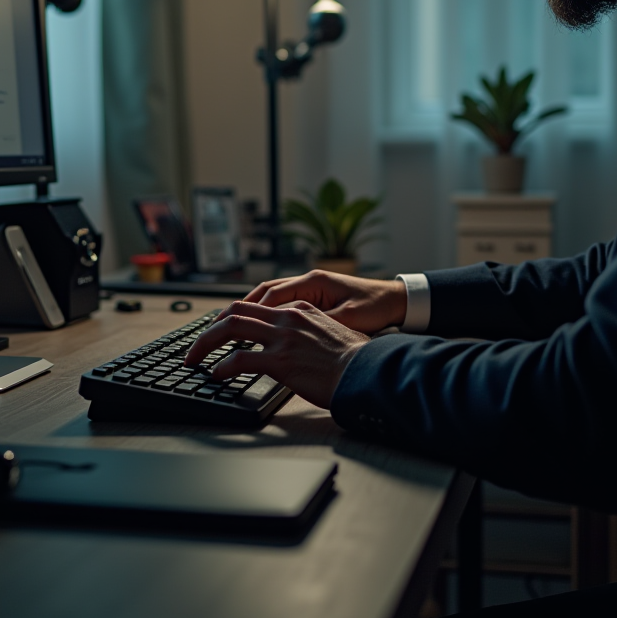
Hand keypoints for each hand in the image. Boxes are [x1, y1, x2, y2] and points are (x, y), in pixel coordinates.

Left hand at [183, 301, 369, 408]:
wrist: (368, 371)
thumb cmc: (356, 360)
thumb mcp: (334, 334)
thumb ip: (311, 333)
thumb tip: (302, 346)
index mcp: (300, 310)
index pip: (256, 306)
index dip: (232, 317)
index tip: (219, 330)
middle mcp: (288, 318)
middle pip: (235, 311)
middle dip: (209, 328)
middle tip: (196, 346)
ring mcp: (282, 338)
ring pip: (230, 328)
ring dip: (205, 343)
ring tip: (194, 359)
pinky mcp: (280, 361)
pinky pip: (240, 359)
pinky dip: (222, 366)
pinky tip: (216, 374)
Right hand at [241, 270, 407, 335]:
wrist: (397, 300)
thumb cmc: (376, 308)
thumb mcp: (349, 319)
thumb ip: (320, 324)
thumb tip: (292, 336)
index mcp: (314, 283)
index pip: (272, 296)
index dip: (250, 313)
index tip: (231, 328)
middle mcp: (309, 281)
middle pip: (264, 292)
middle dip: (240, 308)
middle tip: (218, 326)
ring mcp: (311, 288)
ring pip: (271, 296)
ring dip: (251, 310)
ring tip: (230, 326)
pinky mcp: (316, 298)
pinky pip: (283, 302)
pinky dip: (266, 312)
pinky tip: (258, 327)